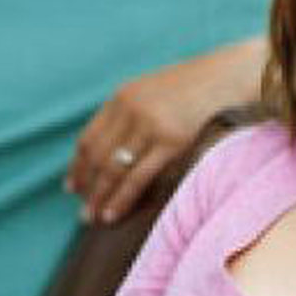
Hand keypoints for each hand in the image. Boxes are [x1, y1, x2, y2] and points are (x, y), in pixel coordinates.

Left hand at [65, 38, 265, 223]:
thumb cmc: (192, 89)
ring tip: (92, 218)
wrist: (225, 76)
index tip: (70, 187)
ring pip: (114, 169)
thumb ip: (130, 115)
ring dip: (100, 197)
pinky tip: (113, 213)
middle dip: (86, 186)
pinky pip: (138, 177)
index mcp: (122, 97)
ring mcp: (150, 125)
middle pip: (97, 156)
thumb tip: (111, 153)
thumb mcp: (152, 93)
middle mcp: (130, 109)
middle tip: (81, 212)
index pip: (88, 138)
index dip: (77, 166)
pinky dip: (122, 198)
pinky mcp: (171, 141)